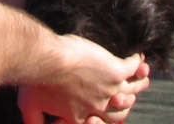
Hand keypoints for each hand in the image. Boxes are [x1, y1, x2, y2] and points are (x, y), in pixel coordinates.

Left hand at [18, 36, 149, 123]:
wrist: (46, 60)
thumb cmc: (35, 82)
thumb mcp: (29, 106)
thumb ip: (33, 121)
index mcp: (80, 117)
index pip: (101, 123)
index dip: (109, 119)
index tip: (113, 113)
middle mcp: (98, 106)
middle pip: (120, 111)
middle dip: (127, 104)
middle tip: (131, 97)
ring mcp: (108, 89)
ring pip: (131, 90)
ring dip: (139, 83)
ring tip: (144, 76)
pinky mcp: (114, 70)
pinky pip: (132, 68)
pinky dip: (137, 64)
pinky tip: (138, 57)